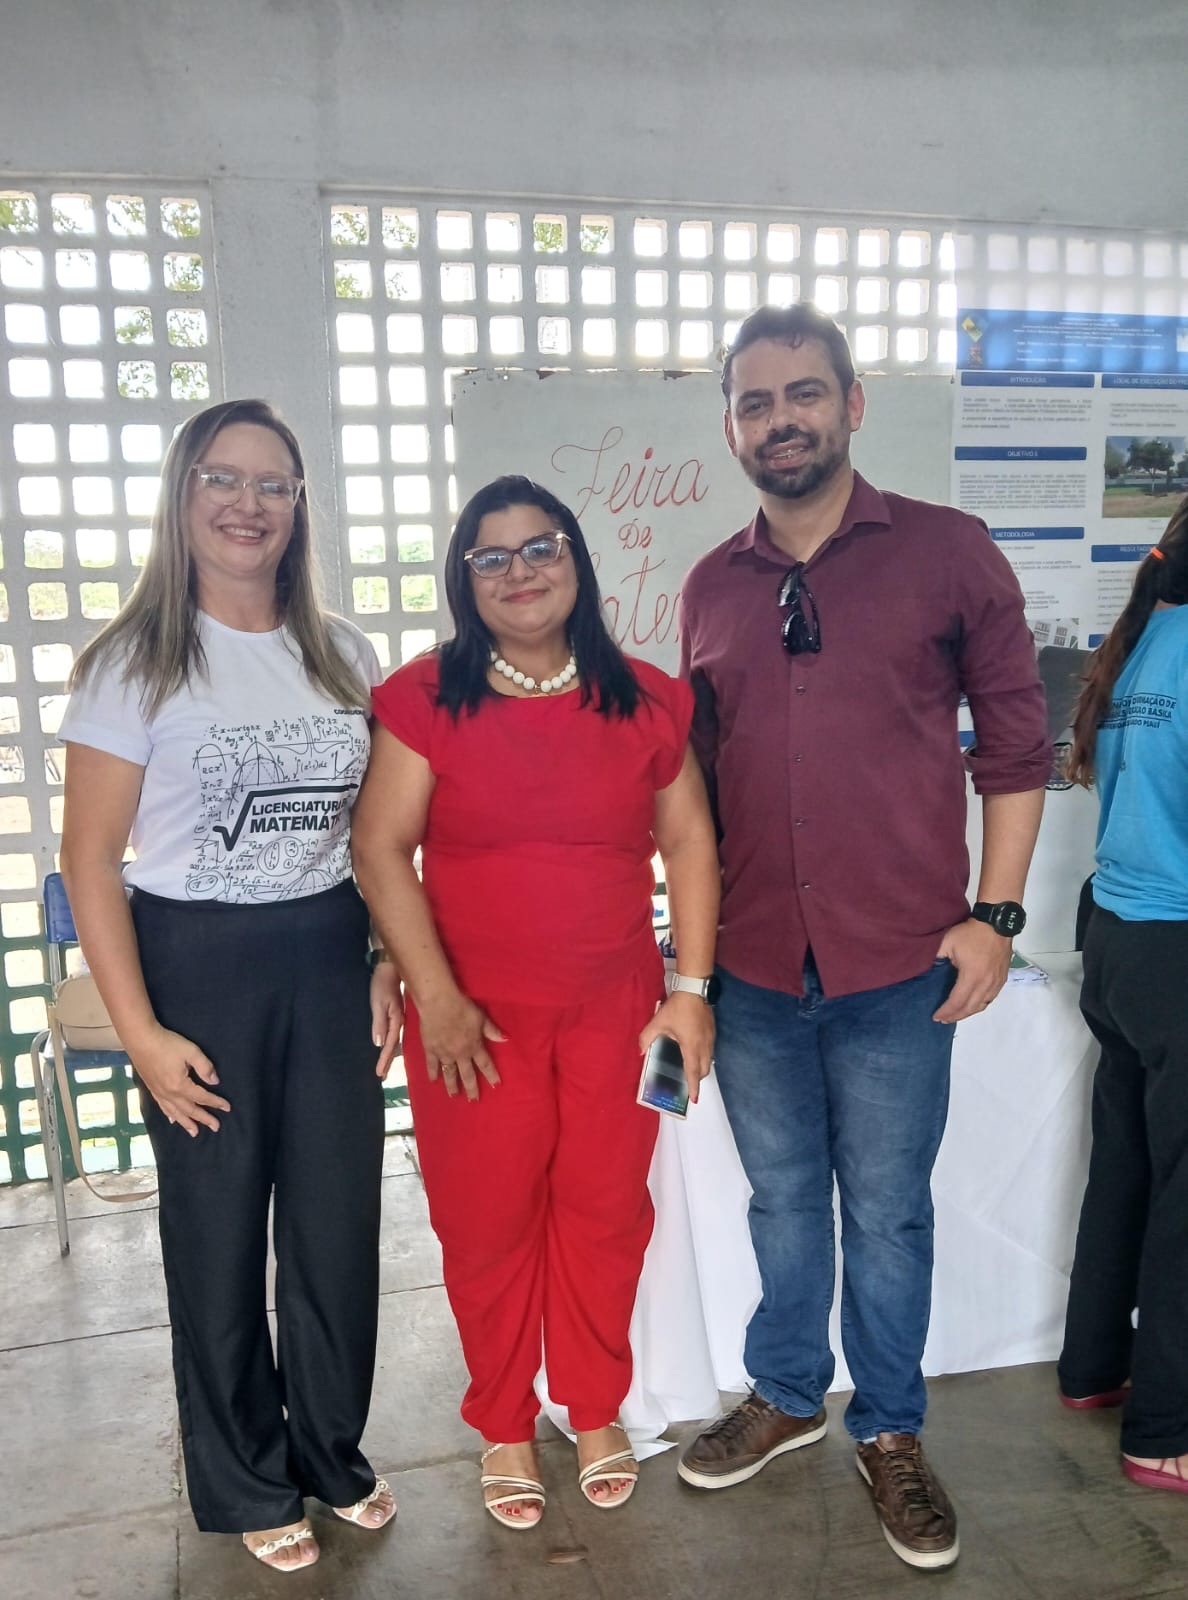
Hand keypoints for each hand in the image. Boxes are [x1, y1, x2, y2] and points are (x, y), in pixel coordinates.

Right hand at [129, 1024, 229, 1135]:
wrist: (140, 1039)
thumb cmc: (167, 1043)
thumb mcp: (191, 1051)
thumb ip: (205, 1067)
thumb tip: (215, 1081)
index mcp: (180, 1085)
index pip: (202, 1097)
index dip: (216, 1102)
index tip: (227, 1108)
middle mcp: (169, 1093)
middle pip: (190, 1109)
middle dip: (204, 1118)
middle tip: (216, 1127)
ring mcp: (159, 1093)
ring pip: (175, 1113)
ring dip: (187, 1123)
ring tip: (195, 1132)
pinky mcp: (152, 1089)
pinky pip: (163, 1107)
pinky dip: (170, 1115)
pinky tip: (172, 1120)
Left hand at [369, 962, 403, 1079]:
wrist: (391, 969)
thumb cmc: (382, 984)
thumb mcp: (378, 1003)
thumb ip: (379, 1023)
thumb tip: (378, 1044)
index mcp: (396, 1021)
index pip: (389, 1045)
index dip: (384, 1060)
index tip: (380, 1074)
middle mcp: (399, 1022)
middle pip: (393, 1046)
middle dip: (388, 1061)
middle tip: (382, 1076)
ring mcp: (399, 1018)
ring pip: (395, 1041)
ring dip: (390, 1054)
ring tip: (386, 1066)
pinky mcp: (397, 1014)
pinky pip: (396, 1033)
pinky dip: (393, 1043)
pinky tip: (392, 1047)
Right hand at [417, 988, 504, 1101]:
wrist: (439, 1003)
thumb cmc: (462, 1007)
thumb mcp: (481, 1018)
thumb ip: (492, 1030)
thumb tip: (506, 1039)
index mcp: (474, 1046)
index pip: (485, 1064)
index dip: (491, 1075)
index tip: (495, 1086)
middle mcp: (460, 1054)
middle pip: (467, 1074)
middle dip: (471, 1088)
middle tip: (473, 1100)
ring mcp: (444, 1053)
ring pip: (450, 1073)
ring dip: (452, 1086)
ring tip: (454, 1095)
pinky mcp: (430, 1050)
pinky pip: (432, 1065)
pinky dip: (433, 1074)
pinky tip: (434, 1081)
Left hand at [639, 992, 714, 1103]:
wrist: (694, 989)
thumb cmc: (677, 1007)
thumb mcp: (658, 1022)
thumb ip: (647, 1037)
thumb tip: (639, 1052)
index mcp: (690, 1046)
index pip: (692, 1072)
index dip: (693, 1087)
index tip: (694, 1100)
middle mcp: (703, 1046)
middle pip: (703, 1070)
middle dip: (697, 1079)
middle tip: (688, 1083)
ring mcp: (710, 1039)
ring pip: (709, 1061)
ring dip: (701, 1068)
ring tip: (691, 1070)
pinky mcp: (713, 1032)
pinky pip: (710, 1052)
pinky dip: (704, 1058)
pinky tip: (695, 1053)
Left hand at [932, 918, 1011, 1022]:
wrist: (997, 923)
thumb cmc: (971, 933)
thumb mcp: (948, 942)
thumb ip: (936, 957)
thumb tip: (926, 968)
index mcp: (972, 977)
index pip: (957, 1002)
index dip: (946, 1011)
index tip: (935, 1017)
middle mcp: (986, 984)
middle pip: (970, 1008)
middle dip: (955, 1016)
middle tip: (943, 1019)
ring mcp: (996, 983)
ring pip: (982, 1005)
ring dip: (968, 1012)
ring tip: (956, 1014)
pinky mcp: (1002, 979)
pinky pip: (990, 998)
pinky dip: (980, 1005)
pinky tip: (972, 1004)